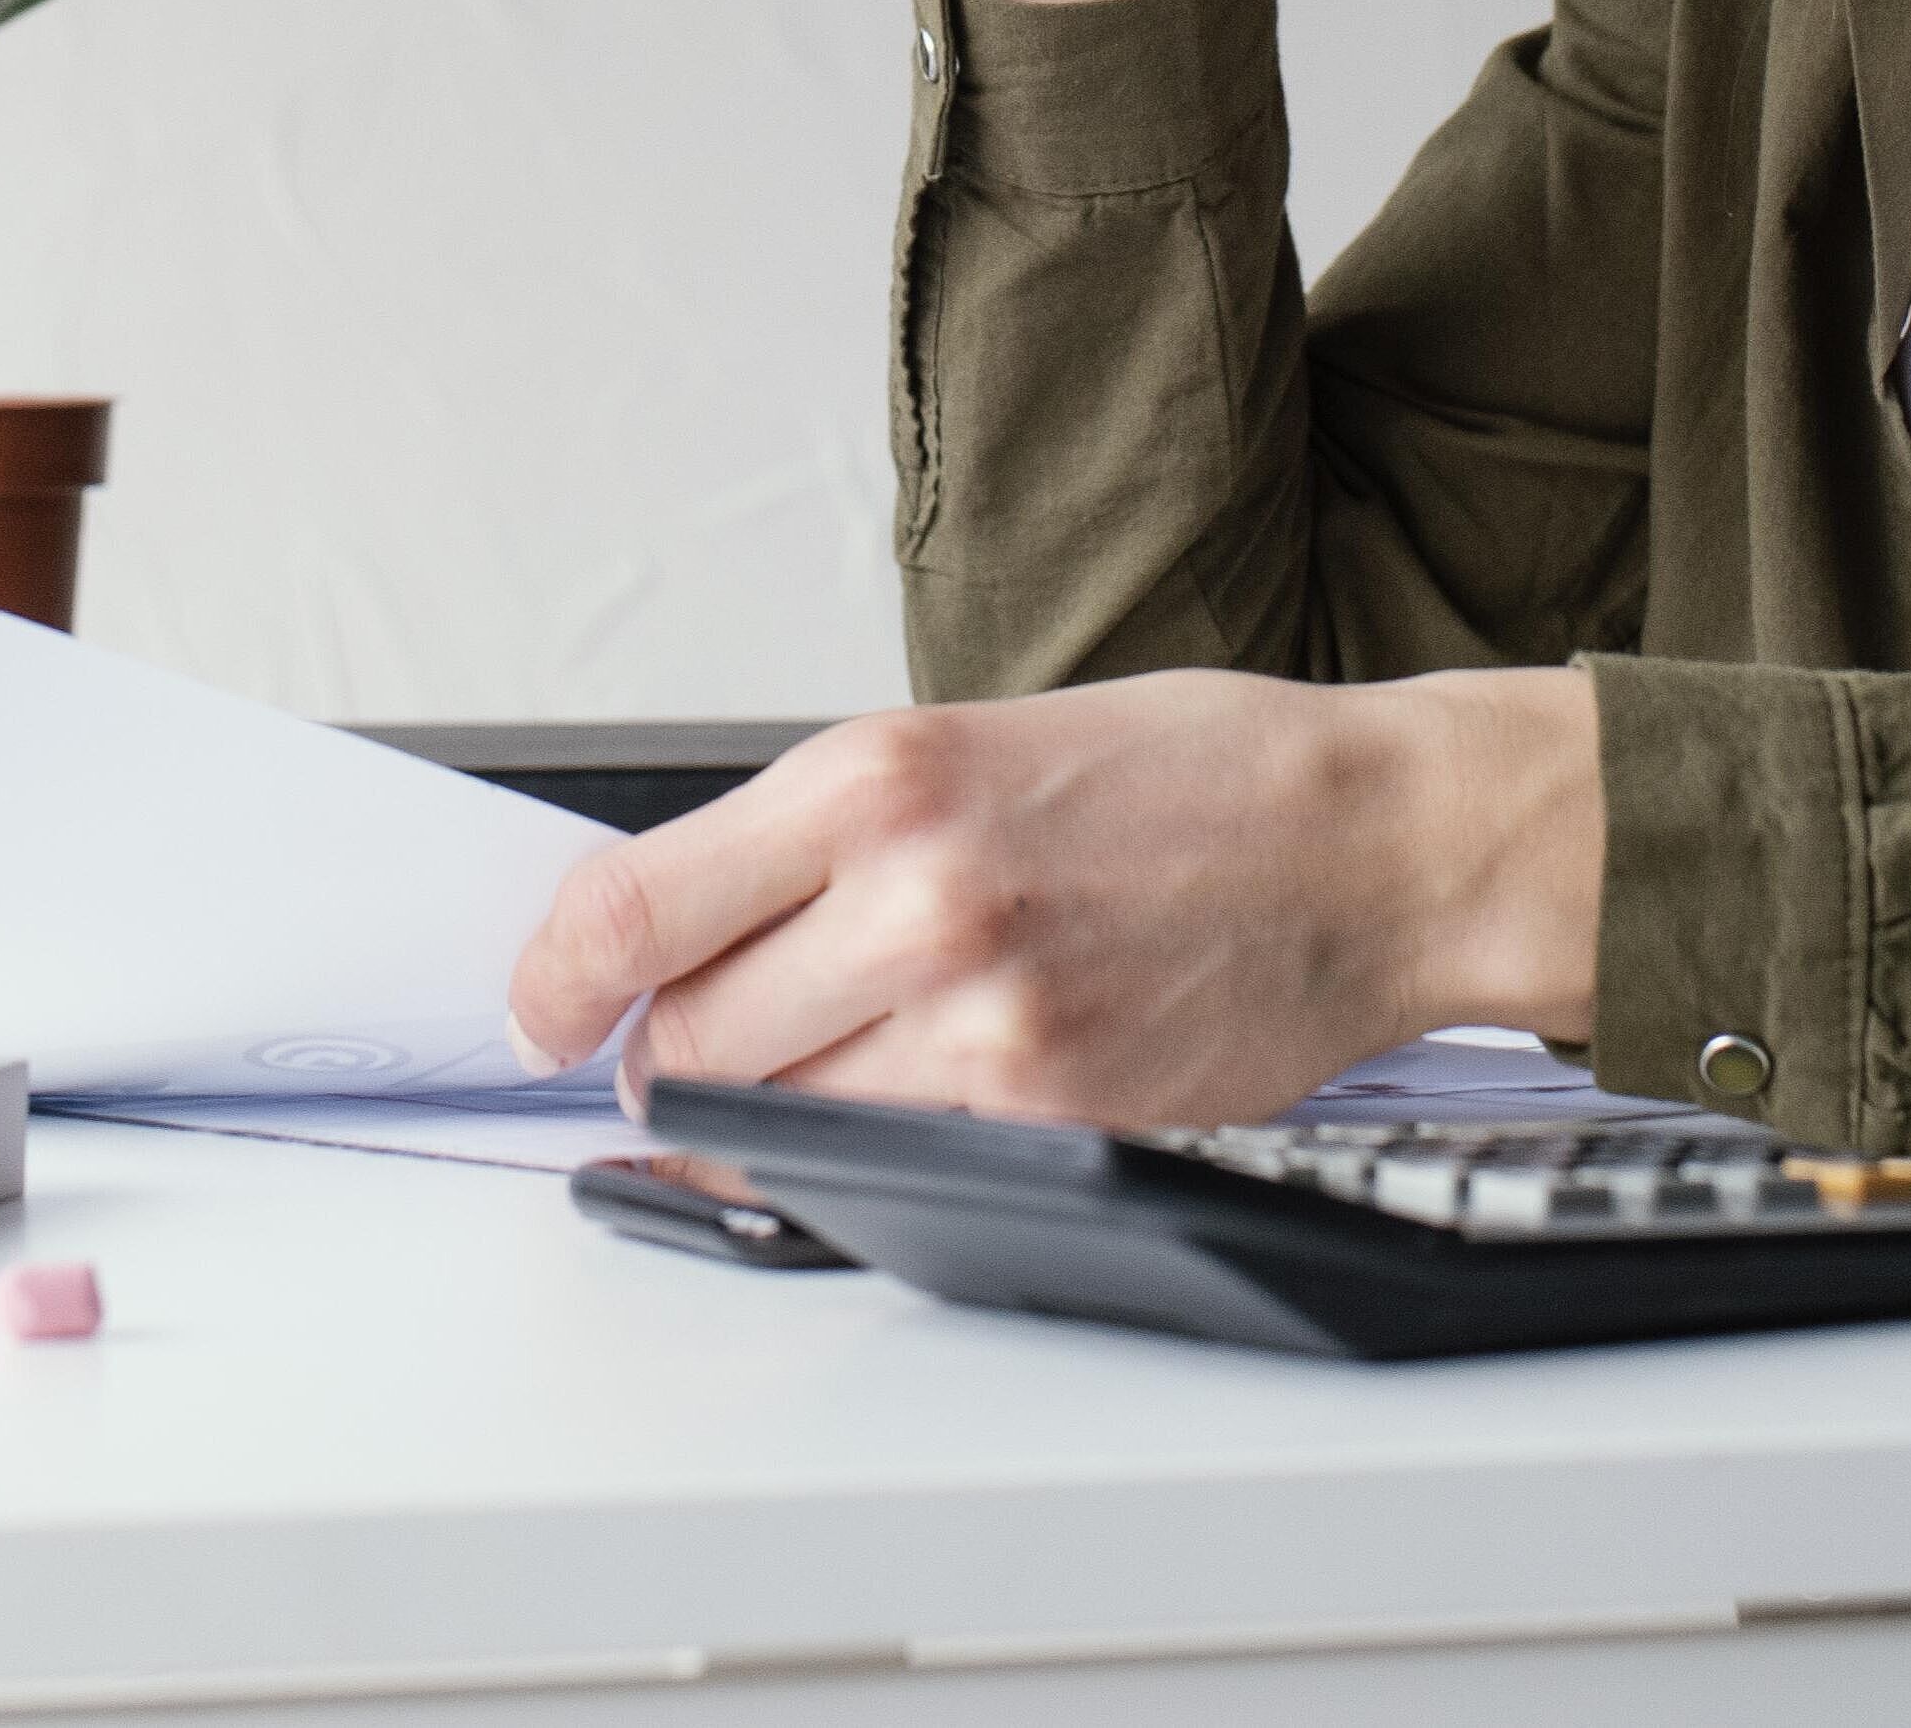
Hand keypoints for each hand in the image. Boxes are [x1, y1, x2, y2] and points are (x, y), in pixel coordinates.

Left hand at [503, 667, 1601, 1128]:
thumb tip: (674, 926)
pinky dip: (867, 1152)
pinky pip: (882, 1169)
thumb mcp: (973, 741)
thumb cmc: (1189, 780)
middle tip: (708, 1035)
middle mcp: (915, 893)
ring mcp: (980, 1018)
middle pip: (685, 1036)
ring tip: (838, 1057)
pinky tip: (915, 1098)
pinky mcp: (1045, 1116)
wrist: (1367, 843)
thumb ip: (819, 833)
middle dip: (674, 1050)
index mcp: (880, 774)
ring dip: (768, 1109)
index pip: (633, 906)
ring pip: (771, 1120)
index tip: (544, 1006)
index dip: (556, 979)